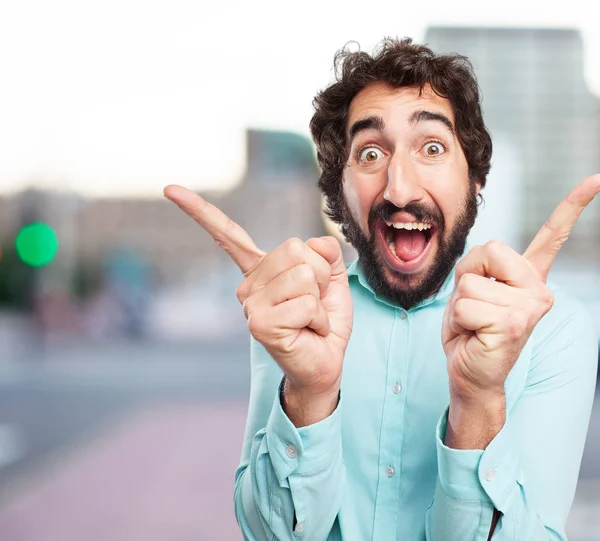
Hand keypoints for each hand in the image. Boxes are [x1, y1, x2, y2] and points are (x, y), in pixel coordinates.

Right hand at [163, 185, 353, 423]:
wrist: (325, 362)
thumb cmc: (324, 321)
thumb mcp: (333, 279)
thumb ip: (326, 252)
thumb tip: (314, 242)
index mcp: (260, 269)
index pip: (229, 235)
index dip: (200, 211)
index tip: (168, 189)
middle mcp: (248, 285)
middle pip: (296, 249)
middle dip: (320, 276)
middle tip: (313, 302)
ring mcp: (250, 304)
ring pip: (304, 275)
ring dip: (320, 299)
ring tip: (310, 318)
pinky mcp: (260, 324)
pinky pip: (307, 303)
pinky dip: (320, 319)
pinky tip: (308, 332)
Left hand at [443, 174, 599, 402]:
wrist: (470, 372)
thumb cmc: (469, 329)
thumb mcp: (469, 287)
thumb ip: (479, 266)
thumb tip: (487, 258)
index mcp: (529, 277)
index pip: (551, 236)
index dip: (572, 206)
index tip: (596, 179)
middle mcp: (538, 289)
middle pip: (487, 251)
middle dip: (468, 279)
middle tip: (476, 308)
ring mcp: (530, 306)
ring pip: (470, 284)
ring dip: (461, 306)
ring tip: (475, 324)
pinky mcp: (514, 323)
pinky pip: (465, 305)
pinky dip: (459, 322)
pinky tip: (476, 336)